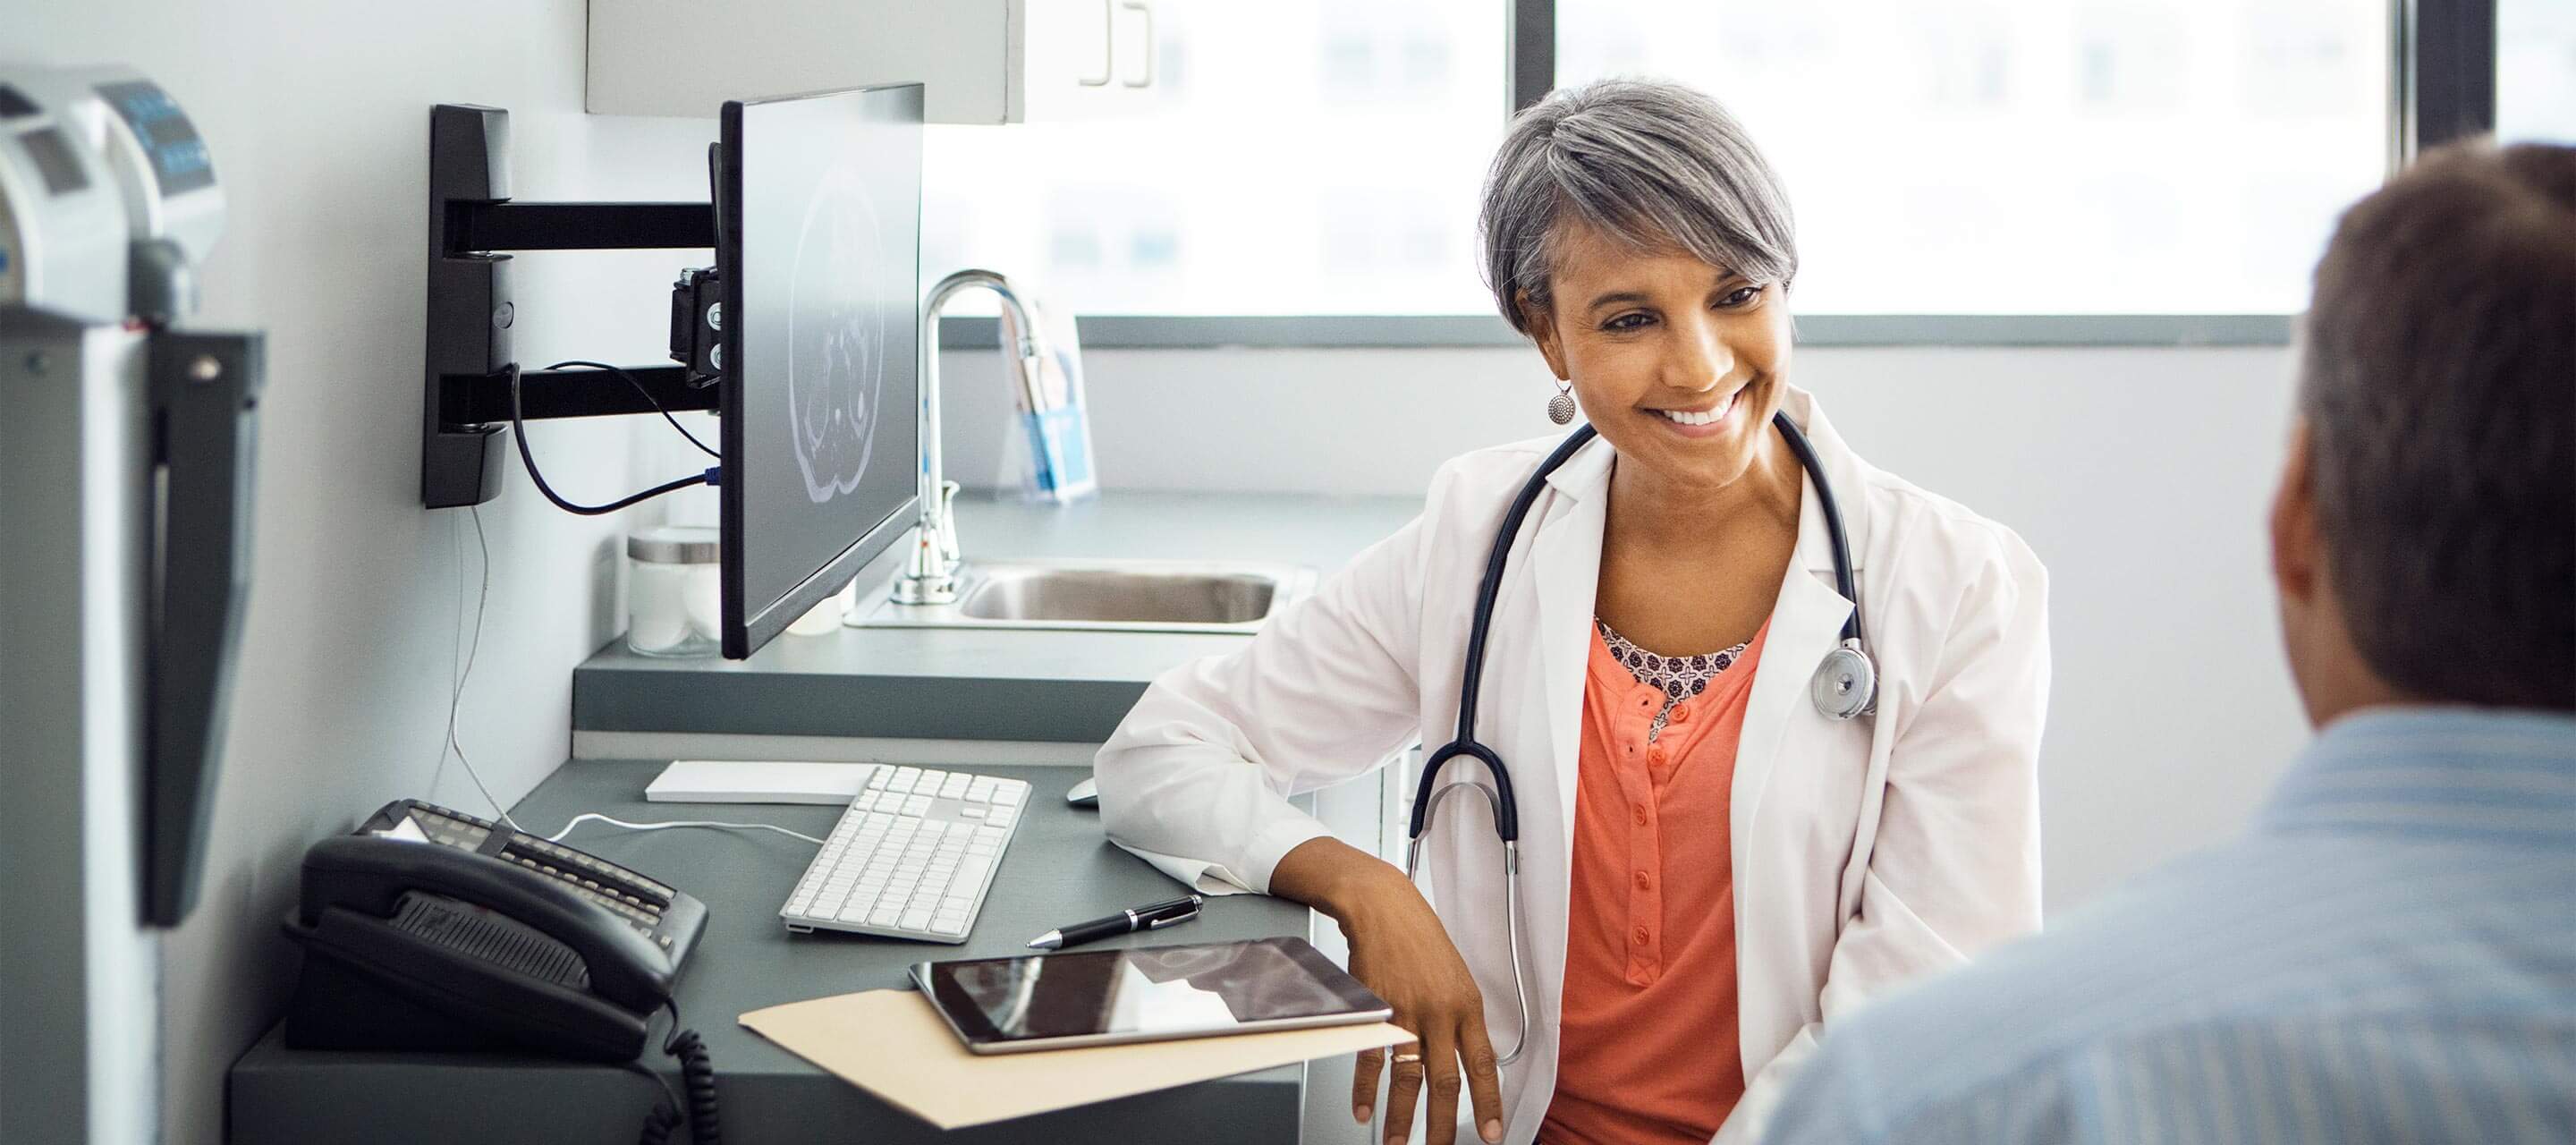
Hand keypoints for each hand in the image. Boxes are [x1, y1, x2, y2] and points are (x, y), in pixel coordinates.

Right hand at [1270, 838, 1504, 1144]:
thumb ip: (1461, 1018)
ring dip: (1403, 1117)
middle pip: (1446, 1082)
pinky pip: (1371, 1059)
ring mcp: (1407, 1012)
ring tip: (1399, 1143)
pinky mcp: (1376, 1009)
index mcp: (1467, 1005)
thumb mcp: (1455, 976)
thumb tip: (1467, 1056)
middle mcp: (1441, 1012)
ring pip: (1408, 1077)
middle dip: (1444, 1125)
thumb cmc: (1419, 938)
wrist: (1383, 905)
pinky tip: (1365, 1109)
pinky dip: (1366, 1088)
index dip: (1489, 1103)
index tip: (1492, 1133)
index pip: (1484, 1065)